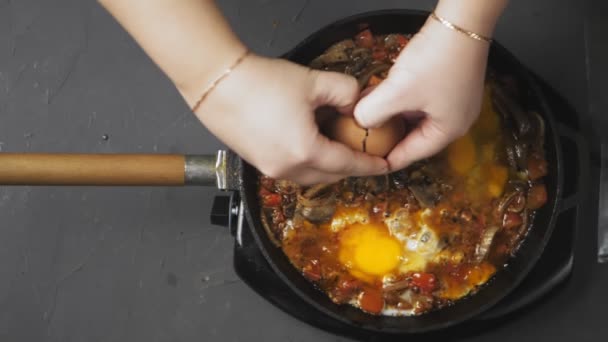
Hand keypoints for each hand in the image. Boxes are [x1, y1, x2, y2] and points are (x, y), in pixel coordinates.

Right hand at [193, 55, 388, 184]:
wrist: (217, 82)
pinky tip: (309, 142)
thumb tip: (356, 102)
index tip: (383, 166)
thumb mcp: (313, 82)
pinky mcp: (257, 162)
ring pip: (310, 175)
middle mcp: (287, 168)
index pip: (348, 164)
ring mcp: (269, 168)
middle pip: (330, 175)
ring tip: (337, 146)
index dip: (369, 165)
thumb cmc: (259, 83)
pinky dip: (307, 161)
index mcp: (305, 152)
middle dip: (350, 167)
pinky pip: (291, 170)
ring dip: (327, 166)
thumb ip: (345, 91)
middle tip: (363, 154)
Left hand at [354, 18, 489, 170]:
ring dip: (390, 115)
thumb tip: (359, 121)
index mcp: (447, 131)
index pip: (411, 155)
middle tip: (363, 140)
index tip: (367, 164)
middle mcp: (454, 120)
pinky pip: (418, 99)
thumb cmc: (437, 60)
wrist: (461, 21)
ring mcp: (453, 101)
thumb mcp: (398, 92)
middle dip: (387, 135)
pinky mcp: (447, 83)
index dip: (386, 160)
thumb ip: (373, 113)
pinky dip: (399, 99)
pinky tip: (379, 93)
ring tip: (365, 115)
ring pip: (413, 116)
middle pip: (412, 136)